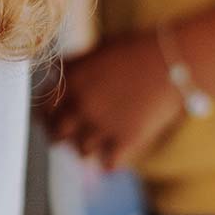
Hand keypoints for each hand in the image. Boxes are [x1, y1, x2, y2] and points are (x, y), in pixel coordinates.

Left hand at [42, 33, 183, 169]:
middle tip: (68, 138)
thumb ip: (74, 66)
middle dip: (61, 137)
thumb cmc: (136, 50)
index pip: (43, 110)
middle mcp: (80, 105)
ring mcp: (102, 125)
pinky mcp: (126, 140)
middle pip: (57, 135)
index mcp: (70, 82)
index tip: (51, 122)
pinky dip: (110, 163)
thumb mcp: (97, 50)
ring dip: (87, 148)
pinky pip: (108, 164)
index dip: (46, 118)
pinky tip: (114, 157)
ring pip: (81, 152)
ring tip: (95, 143)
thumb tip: (55, 75)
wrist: (171, 61)